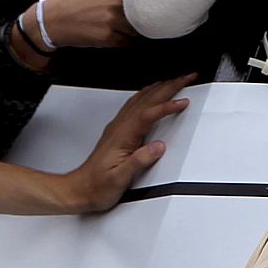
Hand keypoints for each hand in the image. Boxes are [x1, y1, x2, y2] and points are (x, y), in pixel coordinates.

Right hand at [37, 0, 133, 48]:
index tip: (142, 6)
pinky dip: (119, 41)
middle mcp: (115, 1)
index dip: (143, 2)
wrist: (52, 19)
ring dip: (129, 31)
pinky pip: (125, 42)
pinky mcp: (106, 36)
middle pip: (142, 13)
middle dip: (137, 18)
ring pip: (136, 29)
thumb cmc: (75, 1)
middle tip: (126, 19)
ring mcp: (111, 19)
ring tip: (114, 27)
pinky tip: (106, 35)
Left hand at [65, 73, 195, 212]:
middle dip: (170, 86)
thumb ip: (138, 161)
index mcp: (122, 136)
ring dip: (160, 86)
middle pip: (147, 99)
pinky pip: (136, 104)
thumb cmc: (97, 186)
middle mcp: (120, 127)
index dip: (166, 106)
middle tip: (188, 78)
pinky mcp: (119, 130)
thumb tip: (158, 147)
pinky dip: (149, 94)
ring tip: (176, 80)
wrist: (79, 189)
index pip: (147, 114)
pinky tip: (153, 93)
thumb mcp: (119, 179)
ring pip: (142, 98)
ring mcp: (119, 127)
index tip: (183, 102)